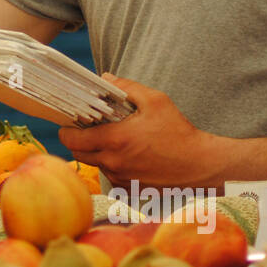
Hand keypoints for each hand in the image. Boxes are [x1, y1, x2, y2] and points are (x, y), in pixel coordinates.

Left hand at [59, 74, 219, 190]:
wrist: (200, 166)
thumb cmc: (179, 132)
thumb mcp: (155, 101)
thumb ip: (127, 87)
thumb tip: (105, 78)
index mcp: (115, 140)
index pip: (72, 138)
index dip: (66, 129)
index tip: (70, 121)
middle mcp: (113, 162)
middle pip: (78, 153)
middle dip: (77, 140)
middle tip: (88, 128)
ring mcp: (120, 177)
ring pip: (94, 163)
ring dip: (96, 151)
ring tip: (112, 138)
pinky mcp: (128, 188)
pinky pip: (110, 174)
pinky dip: (112, 163)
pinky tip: (128, 153)